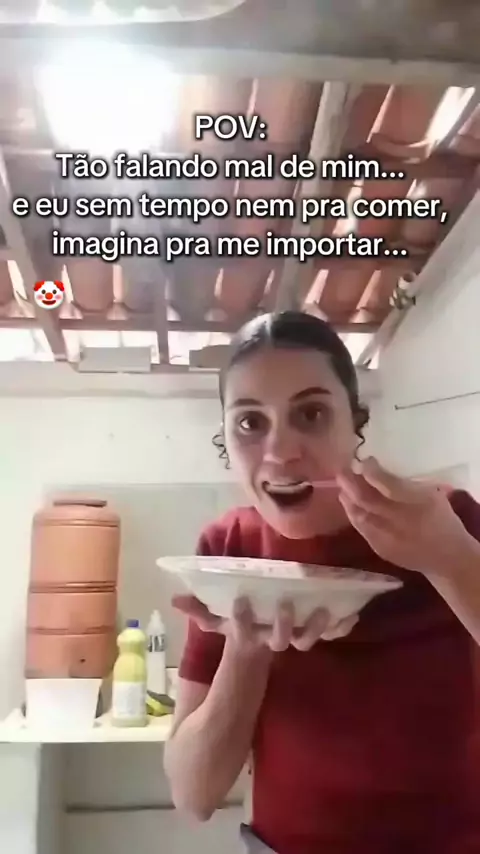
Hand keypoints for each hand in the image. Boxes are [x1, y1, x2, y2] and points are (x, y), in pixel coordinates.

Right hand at [173, 594, 357, 651]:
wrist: (253, 662)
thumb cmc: (236, 632)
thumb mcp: (215, 624)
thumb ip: (199, 611)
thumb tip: (175, 599)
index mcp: (248, 638)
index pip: (242, 632)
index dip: (241, 620)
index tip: (240, 602)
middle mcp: (271, 642)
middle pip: (280, 640)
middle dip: (284, 625)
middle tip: (287, 605)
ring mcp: (292, 642)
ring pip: (305, 640)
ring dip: (317, 627)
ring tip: (325, 609)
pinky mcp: (310, 638)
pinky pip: (328, 636)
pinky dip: (340, 627)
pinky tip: (352, 615)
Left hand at [337, 456, 473, 575]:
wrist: (446, 557)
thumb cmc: (441, 521)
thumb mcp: (432, 494)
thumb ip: (407, 482)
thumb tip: (382, 469)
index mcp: (414, 502)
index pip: (386, 484)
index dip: (371, 471)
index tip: (366, 460)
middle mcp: (397, 519)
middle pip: (366, 499)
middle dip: (350, 483)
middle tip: (343, 471)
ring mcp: (386, 536)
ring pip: (358, 514)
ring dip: (348, 499)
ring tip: (343, 488)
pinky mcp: (380, 548)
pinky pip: (360, 528)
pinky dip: (353, 514)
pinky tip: (351, 506)